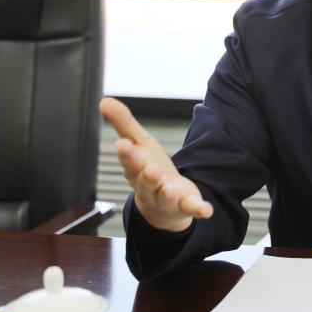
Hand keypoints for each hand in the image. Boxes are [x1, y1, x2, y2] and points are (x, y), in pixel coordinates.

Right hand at [100, 97, 212, 231]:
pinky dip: (198, 209)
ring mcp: (166, 199)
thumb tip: (104, 100)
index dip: (126, 153)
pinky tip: (207, 211)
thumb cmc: (148, 169)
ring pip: (165, 198)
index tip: (121, 144)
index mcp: (136, 169)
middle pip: (146, 181)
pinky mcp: (184, 206)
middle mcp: (148, 186)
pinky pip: (191, 208)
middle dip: (147, 176)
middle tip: (150, 168)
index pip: (129, 160)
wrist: (163, 205)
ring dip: (168, 194)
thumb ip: (123, 123)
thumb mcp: (139, 144)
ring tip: (172, 190)